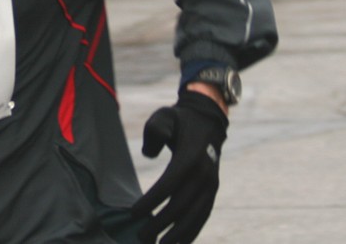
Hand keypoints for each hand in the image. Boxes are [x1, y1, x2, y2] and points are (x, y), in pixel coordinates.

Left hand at [131, 90, 228, 243]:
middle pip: (181, 205)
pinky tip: (179, 243)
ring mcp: (211, 185)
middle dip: (161, 223)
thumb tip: (148, 154)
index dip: (152, 200)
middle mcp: (204, 174)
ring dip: (178, 235)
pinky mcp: (213, 191)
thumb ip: (154, 129)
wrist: (207, 121)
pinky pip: (203, 215)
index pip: (169, 184)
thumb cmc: (179, 120)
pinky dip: (192, 231)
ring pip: (195, 216)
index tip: (134, 213)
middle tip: (141, 237)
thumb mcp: (164, 116)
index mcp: (190, 157)